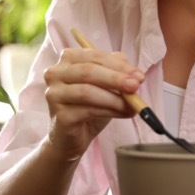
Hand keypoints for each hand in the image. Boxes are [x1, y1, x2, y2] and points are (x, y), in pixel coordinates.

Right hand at [41, 45, 143, 161]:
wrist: (71, 137)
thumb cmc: (88, 107)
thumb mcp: (105, 85)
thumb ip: (117, 72)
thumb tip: (135, 74)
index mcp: (68, 59)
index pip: (95, 56)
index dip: (119, 65)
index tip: (139, 76)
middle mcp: (55, 74)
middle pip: (89, 71)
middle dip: (117, 78)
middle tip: (136, 86)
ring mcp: (54, 95)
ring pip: (88, 92)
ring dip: (115, 98)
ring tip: (132, 105)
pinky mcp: (60, 116)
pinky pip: (88, 110)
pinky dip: (110, 111)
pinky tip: (124, 114)